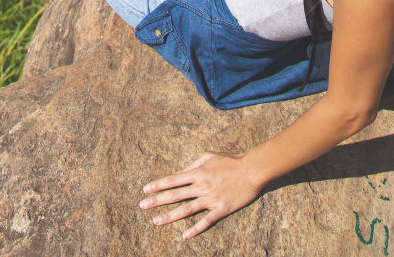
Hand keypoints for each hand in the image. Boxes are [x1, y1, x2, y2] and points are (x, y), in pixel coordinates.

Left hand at [138, 151, 261, 239]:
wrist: (251, 170)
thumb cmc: (231, 160)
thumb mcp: (209, 156)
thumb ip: (193, 164)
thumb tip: (180, 173)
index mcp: (197, 172)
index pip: (173, 179)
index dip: (158, 185)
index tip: (145, 190)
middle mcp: (201, 186)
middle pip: (175, 195)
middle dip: (157, 200)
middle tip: (142, 206)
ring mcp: (210, 199)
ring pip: (186, 209)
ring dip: (170, 216)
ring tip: (156, 221)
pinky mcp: (220, 210)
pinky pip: (205, 221)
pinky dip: (195, 229)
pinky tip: (184, 236)